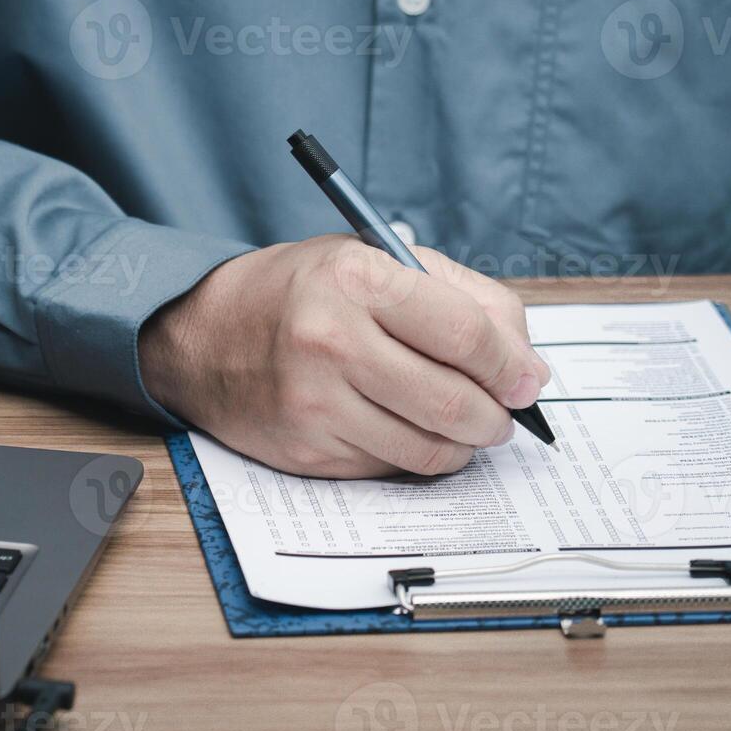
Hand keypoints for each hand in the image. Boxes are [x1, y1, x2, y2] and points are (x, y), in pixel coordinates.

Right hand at [139, 235, 550, 478]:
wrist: (204, 336)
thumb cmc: (303, 293)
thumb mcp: (379, 261)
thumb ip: (464, 298)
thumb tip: (527, 369)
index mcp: (357, 278)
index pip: (464, 332)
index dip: (510, 364)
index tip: (525, 380)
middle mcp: (331, 340)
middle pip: (453, 402)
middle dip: (495, 417)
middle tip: (499, 413)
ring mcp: (315, 402)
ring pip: (428, 450)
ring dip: (462, 446)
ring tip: (458, 424)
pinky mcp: (305, 450)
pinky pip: (389, 469)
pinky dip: (411, 456)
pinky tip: (400, 427)